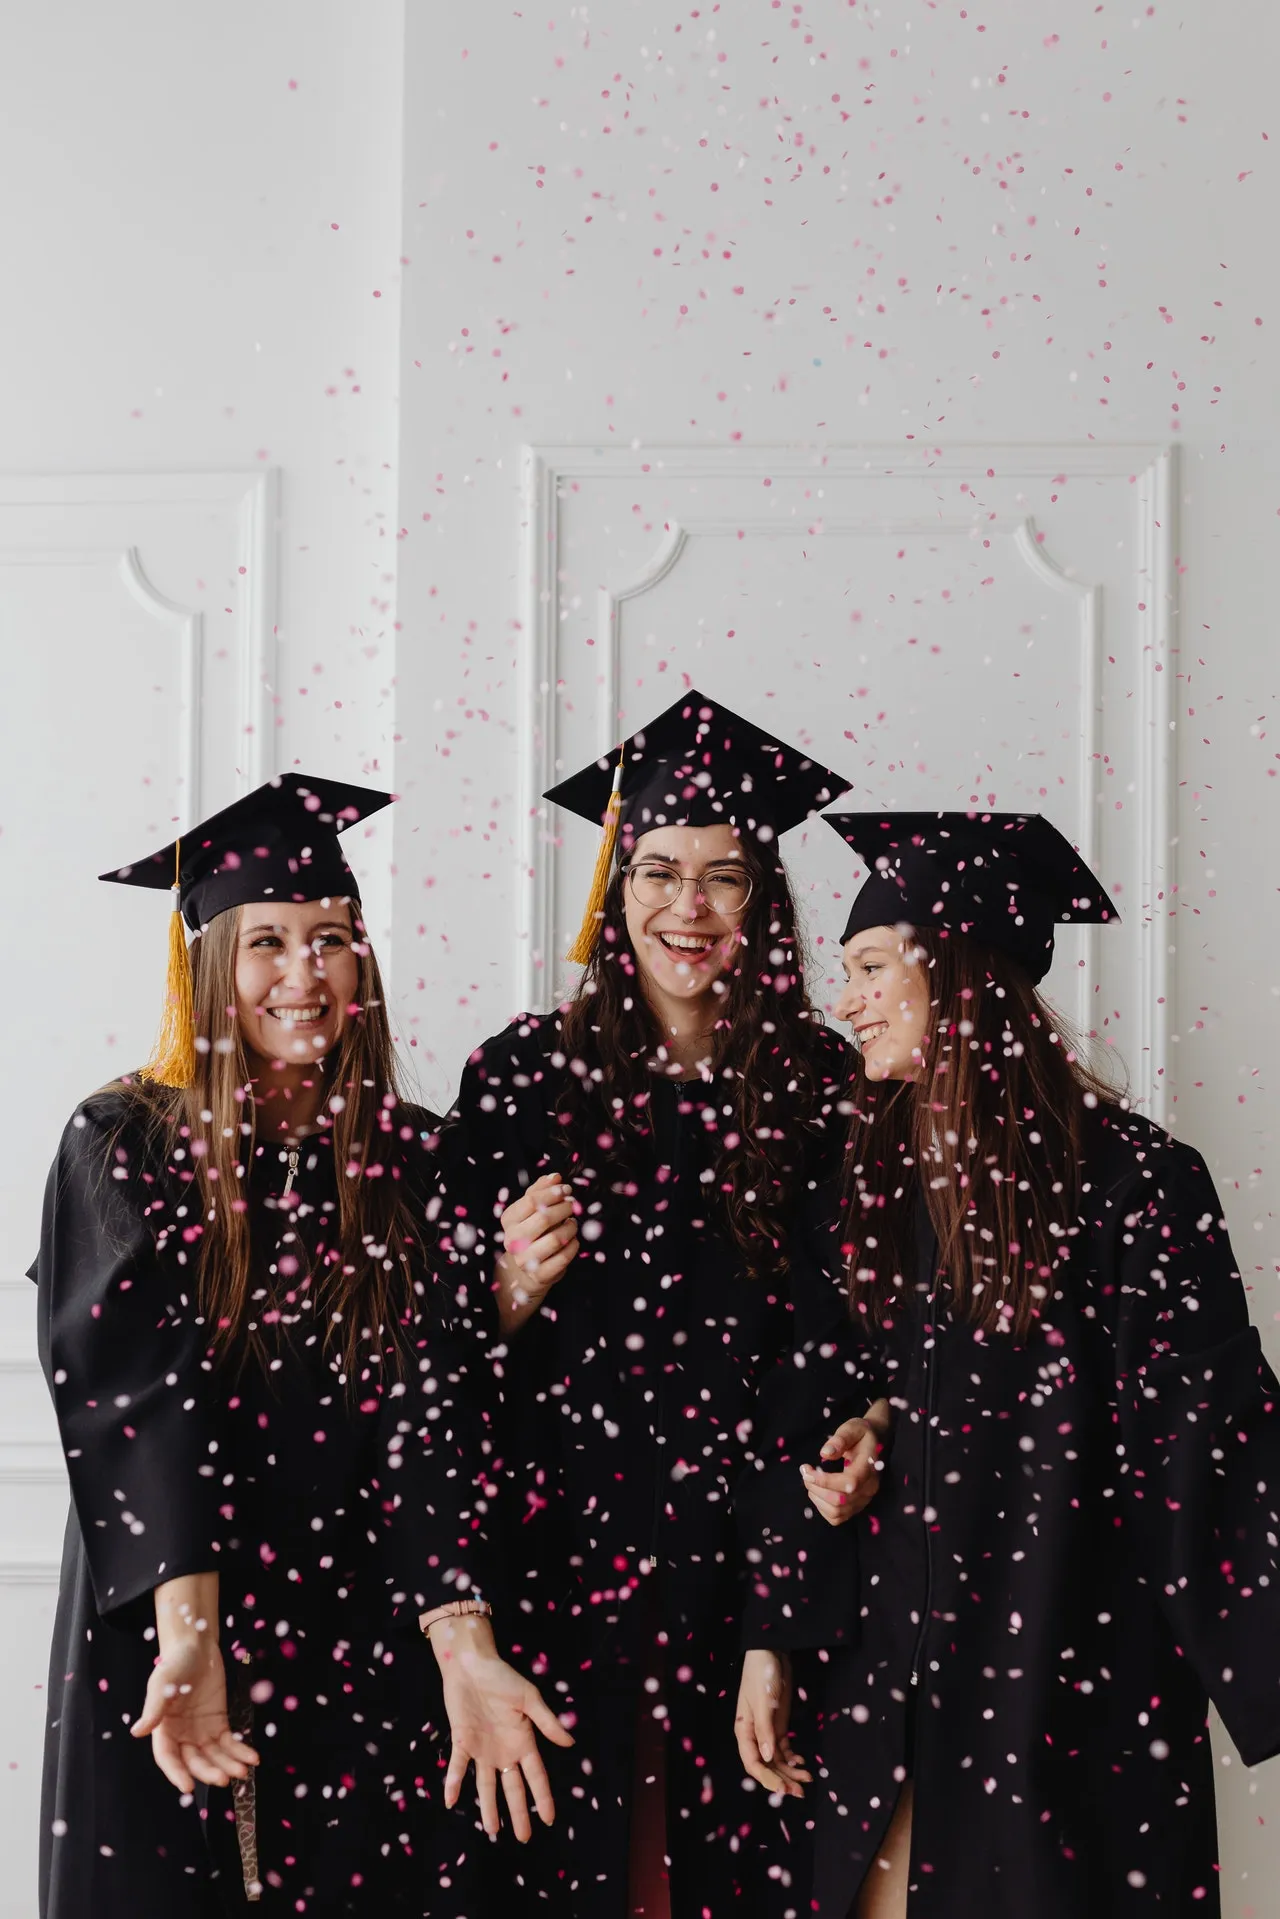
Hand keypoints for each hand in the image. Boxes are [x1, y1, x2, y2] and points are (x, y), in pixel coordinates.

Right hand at [130, 1634, 259, 1794]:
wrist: (196, 1646)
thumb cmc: (175, 1662)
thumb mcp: (162, 1683)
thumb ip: (154, 1708)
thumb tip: (137, 1731)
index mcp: (163, 1729)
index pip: (168, 1757)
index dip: (176, 1773)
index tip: (188, 1787)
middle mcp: (182, 1735)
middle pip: (194, 1760)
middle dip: (209, 1772)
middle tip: (224, 1779)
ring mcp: (201, 1731)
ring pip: (214, 1756)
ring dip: (228, 1765)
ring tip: (243, 1771)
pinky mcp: (218, 1723)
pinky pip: (229, 1742)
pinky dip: (240, 1751)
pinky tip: (253, 1758)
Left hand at [431, 1618, 573, 1840]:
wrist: (472, 1664)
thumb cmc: (502, 1678)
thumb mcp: (529, 1698)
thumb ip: (547, 1722)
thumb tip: (569, 1743)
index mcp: (523, 1740)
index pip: (536, 1775)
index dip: (544, 1797)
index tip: (550, 1819)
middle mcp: (504, 1750)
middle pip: (513, 1788)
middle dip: (519, 1812)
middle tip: (524, 1837)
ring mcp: (482, 1748)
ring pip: (486, 1785)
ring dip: (488, 1808)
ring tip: (492, 1831)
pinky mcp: (461, 1741)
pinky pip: (458, 1767)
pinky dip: (454, 1782)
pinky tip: (450, 1800)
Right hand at [496, 1172, 578, 1333]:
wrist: (526, 1269)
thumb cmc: (531, 1232)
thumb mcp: (531, 1210)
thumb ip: (540, 1191)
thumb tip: (555, 1177)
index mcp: (509, 1220)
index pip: (531, 1201)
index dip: (551, 1192)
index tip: (566, 1189)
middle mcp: (513, 1240)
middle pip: (544, 1218)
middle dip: (564, 1208)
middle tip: (573, 1205)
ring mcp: (525, 1260)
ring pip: (556, 1238)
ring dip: (570, 1227)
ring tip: (573, 1223)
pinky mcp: (540, 1275)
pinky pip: (564, 1258)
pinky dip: (573, 1246)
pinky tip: (573, 1240)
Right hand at [735, 1649, 809, 1797]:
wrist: (770, 1653)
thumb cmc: (761, 1675)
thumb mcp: (764, 1702)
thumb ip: (765, 1730)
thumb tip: (767, 1759)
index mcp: (744, 1730)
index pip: (753, 1763)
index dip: (767, 1779)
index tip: (784, 1789)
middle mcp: (754, 1735)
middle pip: (766, 1765)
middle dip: (782, 1779)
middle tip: (800, 1791)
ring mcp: (767, 1731)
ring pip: (776, 1760)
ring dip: (790, 1772)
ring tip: (807, 1780)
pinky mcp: (778, 1724)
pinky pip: (783, 1748)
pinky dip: (792, 1758)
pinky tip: (802, 1763)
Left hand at [801, 1396, 890, 1527]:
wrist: (873, 1443)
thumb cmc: (861, 1434)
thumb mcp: (852, 1428)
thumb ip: (841, 1438)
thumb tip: (825, 1454)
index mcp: (870, 1468)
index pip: (849, 1482)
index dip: (825, 1480)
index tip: (807, 1469)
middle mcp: (869, 1488)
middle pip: (840, 1500)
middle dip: (816, 1488)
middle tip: (805, 1472)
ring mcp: (864, 1500)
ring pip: (837, 1512)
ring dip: (817, 1498)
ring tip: (810, 1480)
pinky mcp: (856, 1507)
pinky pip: (837, 1518)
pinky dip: (822, 1508)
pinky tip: (817, 1491)